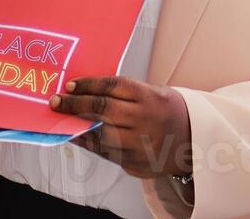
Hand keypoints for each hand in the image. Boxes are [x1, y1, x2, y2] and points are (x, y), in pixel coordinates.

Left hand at [52, 76, 193, 179]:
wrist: (193, 141)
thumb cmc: (165, 111)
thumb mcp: (153, 93)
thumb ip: (124, 93)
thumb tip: (85, 91)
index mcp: (150, 97)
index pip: (113, 86)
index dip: (88, 85)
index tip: (70, 85)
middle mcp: (145, 120)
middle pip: (104, 109)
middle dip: (76, 105)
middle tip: (56, 102)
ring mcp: (141, 144)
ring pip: (102, 135)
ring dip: (78, 128)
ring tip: (63, 121)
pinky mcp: (136, 164)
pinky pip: (107, 154)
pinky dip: (90, 144)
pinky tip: (78, 137)